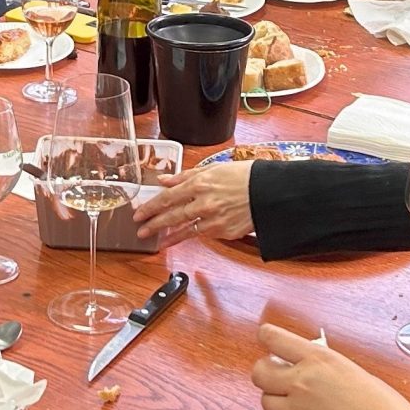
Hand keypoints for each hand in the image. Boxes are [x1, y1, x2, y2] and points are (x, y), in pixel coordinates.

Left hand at [136, 161, 254, 244]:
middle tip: (140, 231)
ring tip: (156, 241)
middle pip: (172, 216)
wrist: (270, 192)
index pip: (167, 198)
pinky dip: (192, 235)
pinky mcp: (224, 232)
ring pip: (185, 230)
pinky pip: (204, 234)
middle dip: (153, 225)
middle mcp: (204, 203)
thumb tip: (165, 180)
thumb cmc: (245, 176)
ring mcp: (214, 220)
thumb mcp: (214, 168)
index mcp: (200, 184)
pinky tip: (182, 237)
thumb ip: (186, 176)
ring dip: (169, 236)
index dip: (150, 207)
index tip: (139, 214)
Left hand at [251, 325, 409, 409]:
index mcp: (318, 360)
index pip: (274, 339)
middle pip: (259, 372)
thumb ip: (325, 367)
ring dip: (275, 397)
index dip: (267, 336)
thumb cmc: (382, 407)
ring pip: (265, 400)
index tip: (267, 337)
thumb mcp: (353, 372)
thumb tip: (312, 367)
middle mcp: (301, 383)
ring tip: (294, 398)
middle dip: (264, 371)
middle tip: (277, 372)